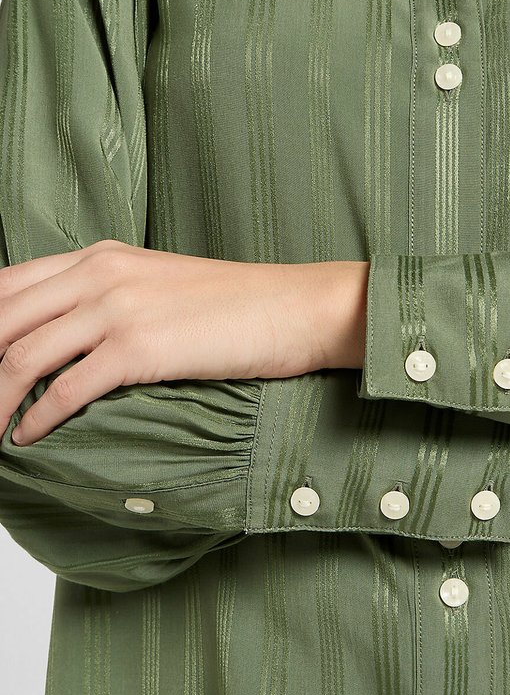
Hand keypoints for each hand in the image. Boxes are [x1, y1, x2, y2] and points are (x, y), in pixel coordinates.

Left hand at [0, 241, 367, 444]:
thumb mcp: (160, 286)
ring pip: (21, 356)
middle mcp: (100, 274)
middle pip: (2, 319)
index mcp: (101, 256)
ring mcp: (119, 308)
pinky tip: (26, 437)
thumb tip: (66, 342)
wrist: (296, 309)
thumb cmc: (239, 307)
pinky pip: (65, 389)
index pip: (7, 286)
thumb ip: (110, 300)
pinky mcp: (140, 348)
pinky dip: (37, 419)